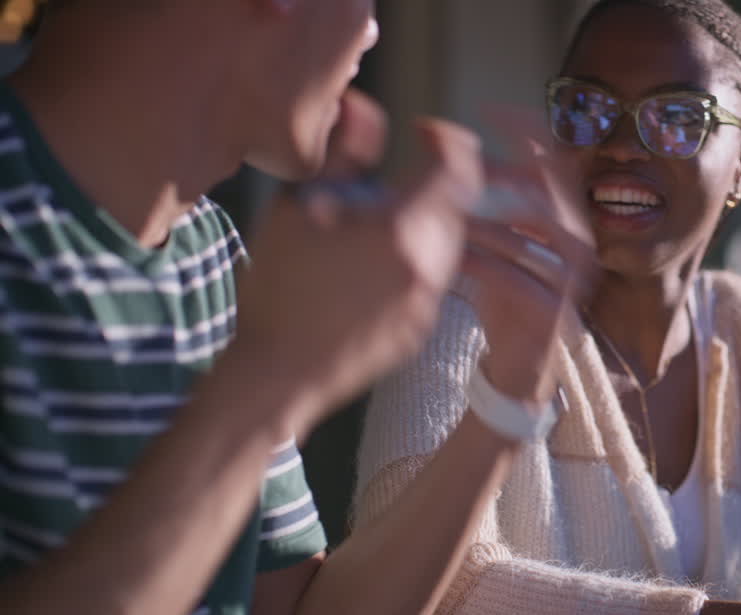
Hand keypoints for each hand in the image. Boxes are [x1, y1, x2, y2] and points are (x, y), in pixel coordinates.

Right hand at [230, 90, 483, 435]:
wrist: (277, 375)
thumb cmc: (279, 287)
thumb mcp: (300, 205)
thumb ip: (344, 152)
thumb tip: (365, 109)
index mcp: (405, 230)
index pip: (459, 166)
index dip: (446, 139)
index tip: (421, 131)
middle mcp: (431, 266)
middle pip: (456, 204)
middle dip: (429, 182)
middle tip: (381, 182)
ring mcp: (431, 301)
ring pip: (447, 241)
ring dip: (420, 221)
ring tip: (366, 228)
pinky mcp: (422, 328)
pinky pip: (432, 277)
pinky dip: (412, 259)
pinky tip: (364, 270)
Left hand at [461, 108, 595, 404]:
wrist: (517, 369)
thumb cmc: (507, 299)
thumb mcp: (499, 242)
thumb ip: (490, 203)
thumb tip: (450, 148)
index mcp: (570, 223)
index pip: (559, 165)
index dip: (529, 135)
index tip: (492, 111)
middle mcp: (580, 247)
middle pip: (550, 194)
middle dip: (503, 174)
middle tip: (459, 160)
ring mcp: (572, 282)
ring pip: (530, 237)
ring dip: (484, 224)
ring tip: (447, 218)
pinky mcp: (555, 315)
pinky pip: (517, 280)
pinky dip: (482, 266)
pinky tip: (454, 261)